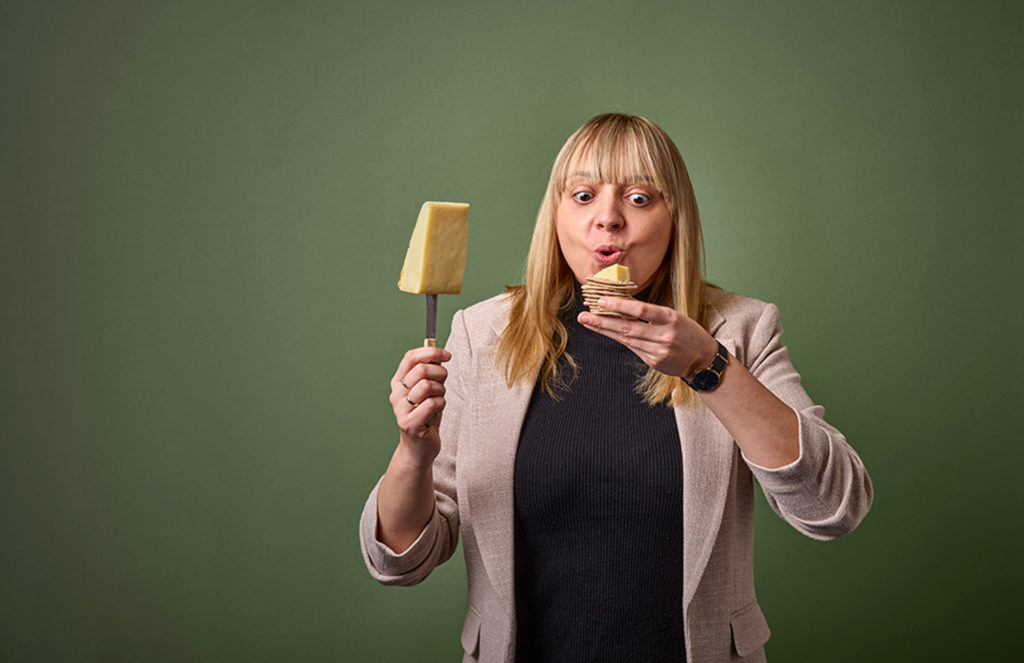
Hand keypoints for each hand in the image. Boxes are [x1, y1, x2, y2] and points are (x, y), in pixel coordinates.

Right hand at [389, 346, 450, 463]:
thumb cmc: (426, 416)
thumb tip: (438, 353)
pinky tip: (437, 412)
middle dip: (440, 374)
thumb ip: (430, 372)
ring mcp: (400, 409)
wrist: (420, 447)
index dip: (431, 352)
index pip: (411, 357)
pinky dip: (441, 405)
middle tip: (443, 384)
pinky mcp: (409, 423)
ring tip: (438, 400)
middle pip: (421, 369)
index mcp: (398, 382)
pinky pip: (431, 404)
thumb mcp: (427, 390)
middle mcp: (396, 394)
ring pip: (427, 385)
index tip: (447, 355)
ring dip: (440, 391)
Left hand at [577, 297, 717, 378]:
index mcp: (671, 319)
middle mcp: (664, 336)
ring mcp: (658, 351)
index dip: (620, 305)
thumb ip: (650, 312)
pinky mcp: (653, 362)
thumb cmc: (686, 332)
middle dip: (603, 321)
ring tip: (588, 322)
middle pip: (628, 327)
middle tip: (584, 315)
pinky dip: (618, 338)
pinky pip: (632, 348)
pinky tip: (605, 331)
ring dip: (605, 330)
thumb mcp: (673, 316)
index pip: (642, 310)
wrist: (702, 359)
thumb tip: (623, 302)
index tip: (601, 300)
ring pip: (626, 339)